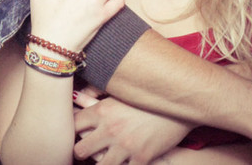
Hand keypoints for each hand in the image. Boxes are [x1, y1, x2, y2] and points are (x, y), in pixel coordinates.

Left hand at [73, 88, 190, 162]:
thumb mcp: (120, 92)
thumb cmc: (147, 97)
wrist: (180, 106)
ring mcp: (126, 146)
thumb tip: (76, 94)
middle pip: (80, 150)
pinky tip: (123, 162)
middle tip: (86, 150)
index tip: (74, 132)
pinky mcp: (142, 158)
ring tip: (104, 159)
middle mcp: (110, 129)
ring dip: (100, 163)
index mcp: (102, 111)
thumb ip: (96, 95)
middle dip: (81, 151)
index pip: (73, 124)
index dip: (71, 130)